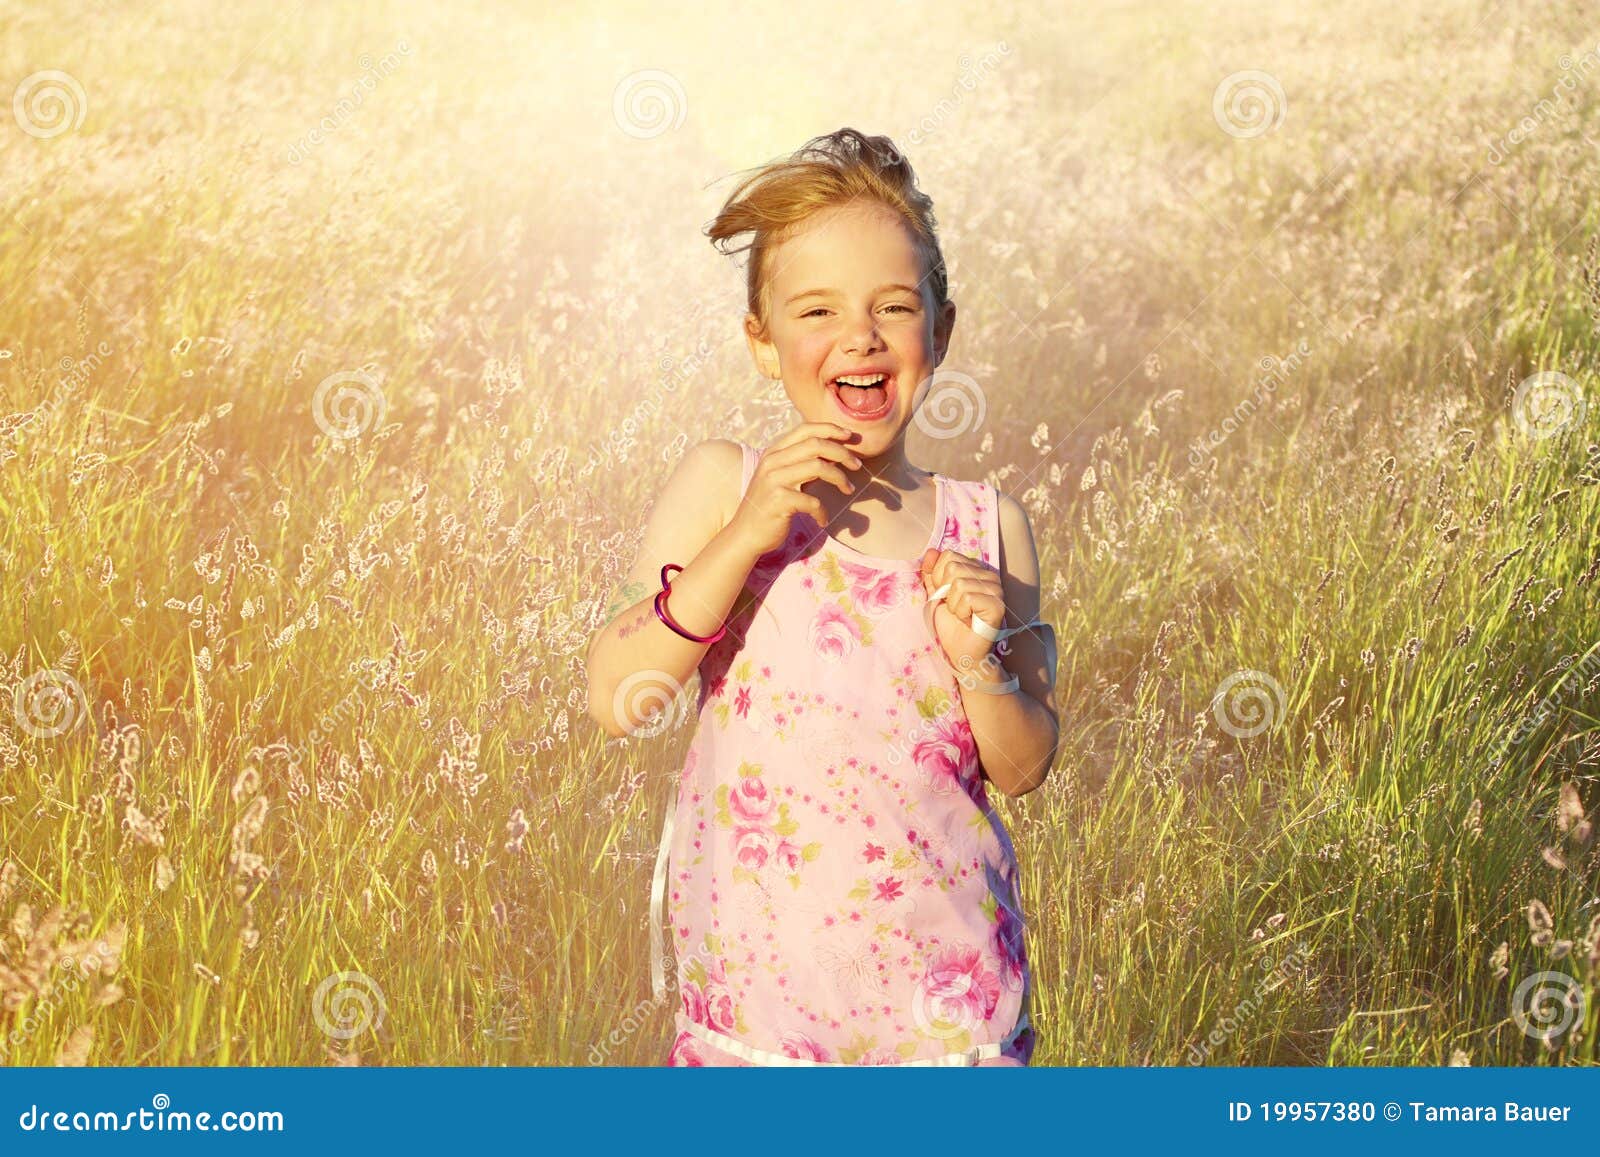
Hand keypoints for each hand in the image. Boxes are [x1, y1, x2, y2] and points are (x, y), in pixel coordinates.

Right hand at [729, 422, 861, 556]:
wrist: (745, 534)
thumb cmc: (770, 506)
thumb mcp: (783, 479)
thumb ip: (803, 464)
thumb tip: (835, 454)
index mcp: (774, 452)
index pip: (805, 429)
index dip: (830, 429)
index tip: (850, 436)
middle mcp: (772, 461)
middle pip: (815, 444)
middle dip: (842, 452)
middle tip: (857, 465)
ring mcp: (773, 480)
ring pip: (817, 466)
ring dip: (839, 478)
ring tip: (848, 489)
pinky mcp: (778, 501)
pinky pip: (812, 501)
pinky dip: (822, 511)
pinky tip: (822, 520)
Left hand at [919, 547, 1008, 676]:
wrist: (961, 653)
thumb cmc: (951, 625)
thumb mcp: (936, 596)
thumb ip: (932, 574)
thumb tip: (930, 551)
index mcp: (976, 570)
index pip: (948, 556)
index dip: (939, 578)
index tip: (946, 597)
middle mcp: (989, 576)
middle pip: (952, 567)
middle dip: (945, 592)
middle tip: (955, 608)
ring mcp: (996, 590)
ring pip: (958, 583)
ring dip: (953, 606)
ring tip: (963, 616)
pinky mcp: (997, 605)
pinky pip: (967, 598)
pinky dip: (961, 612)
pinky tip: (969, 621)